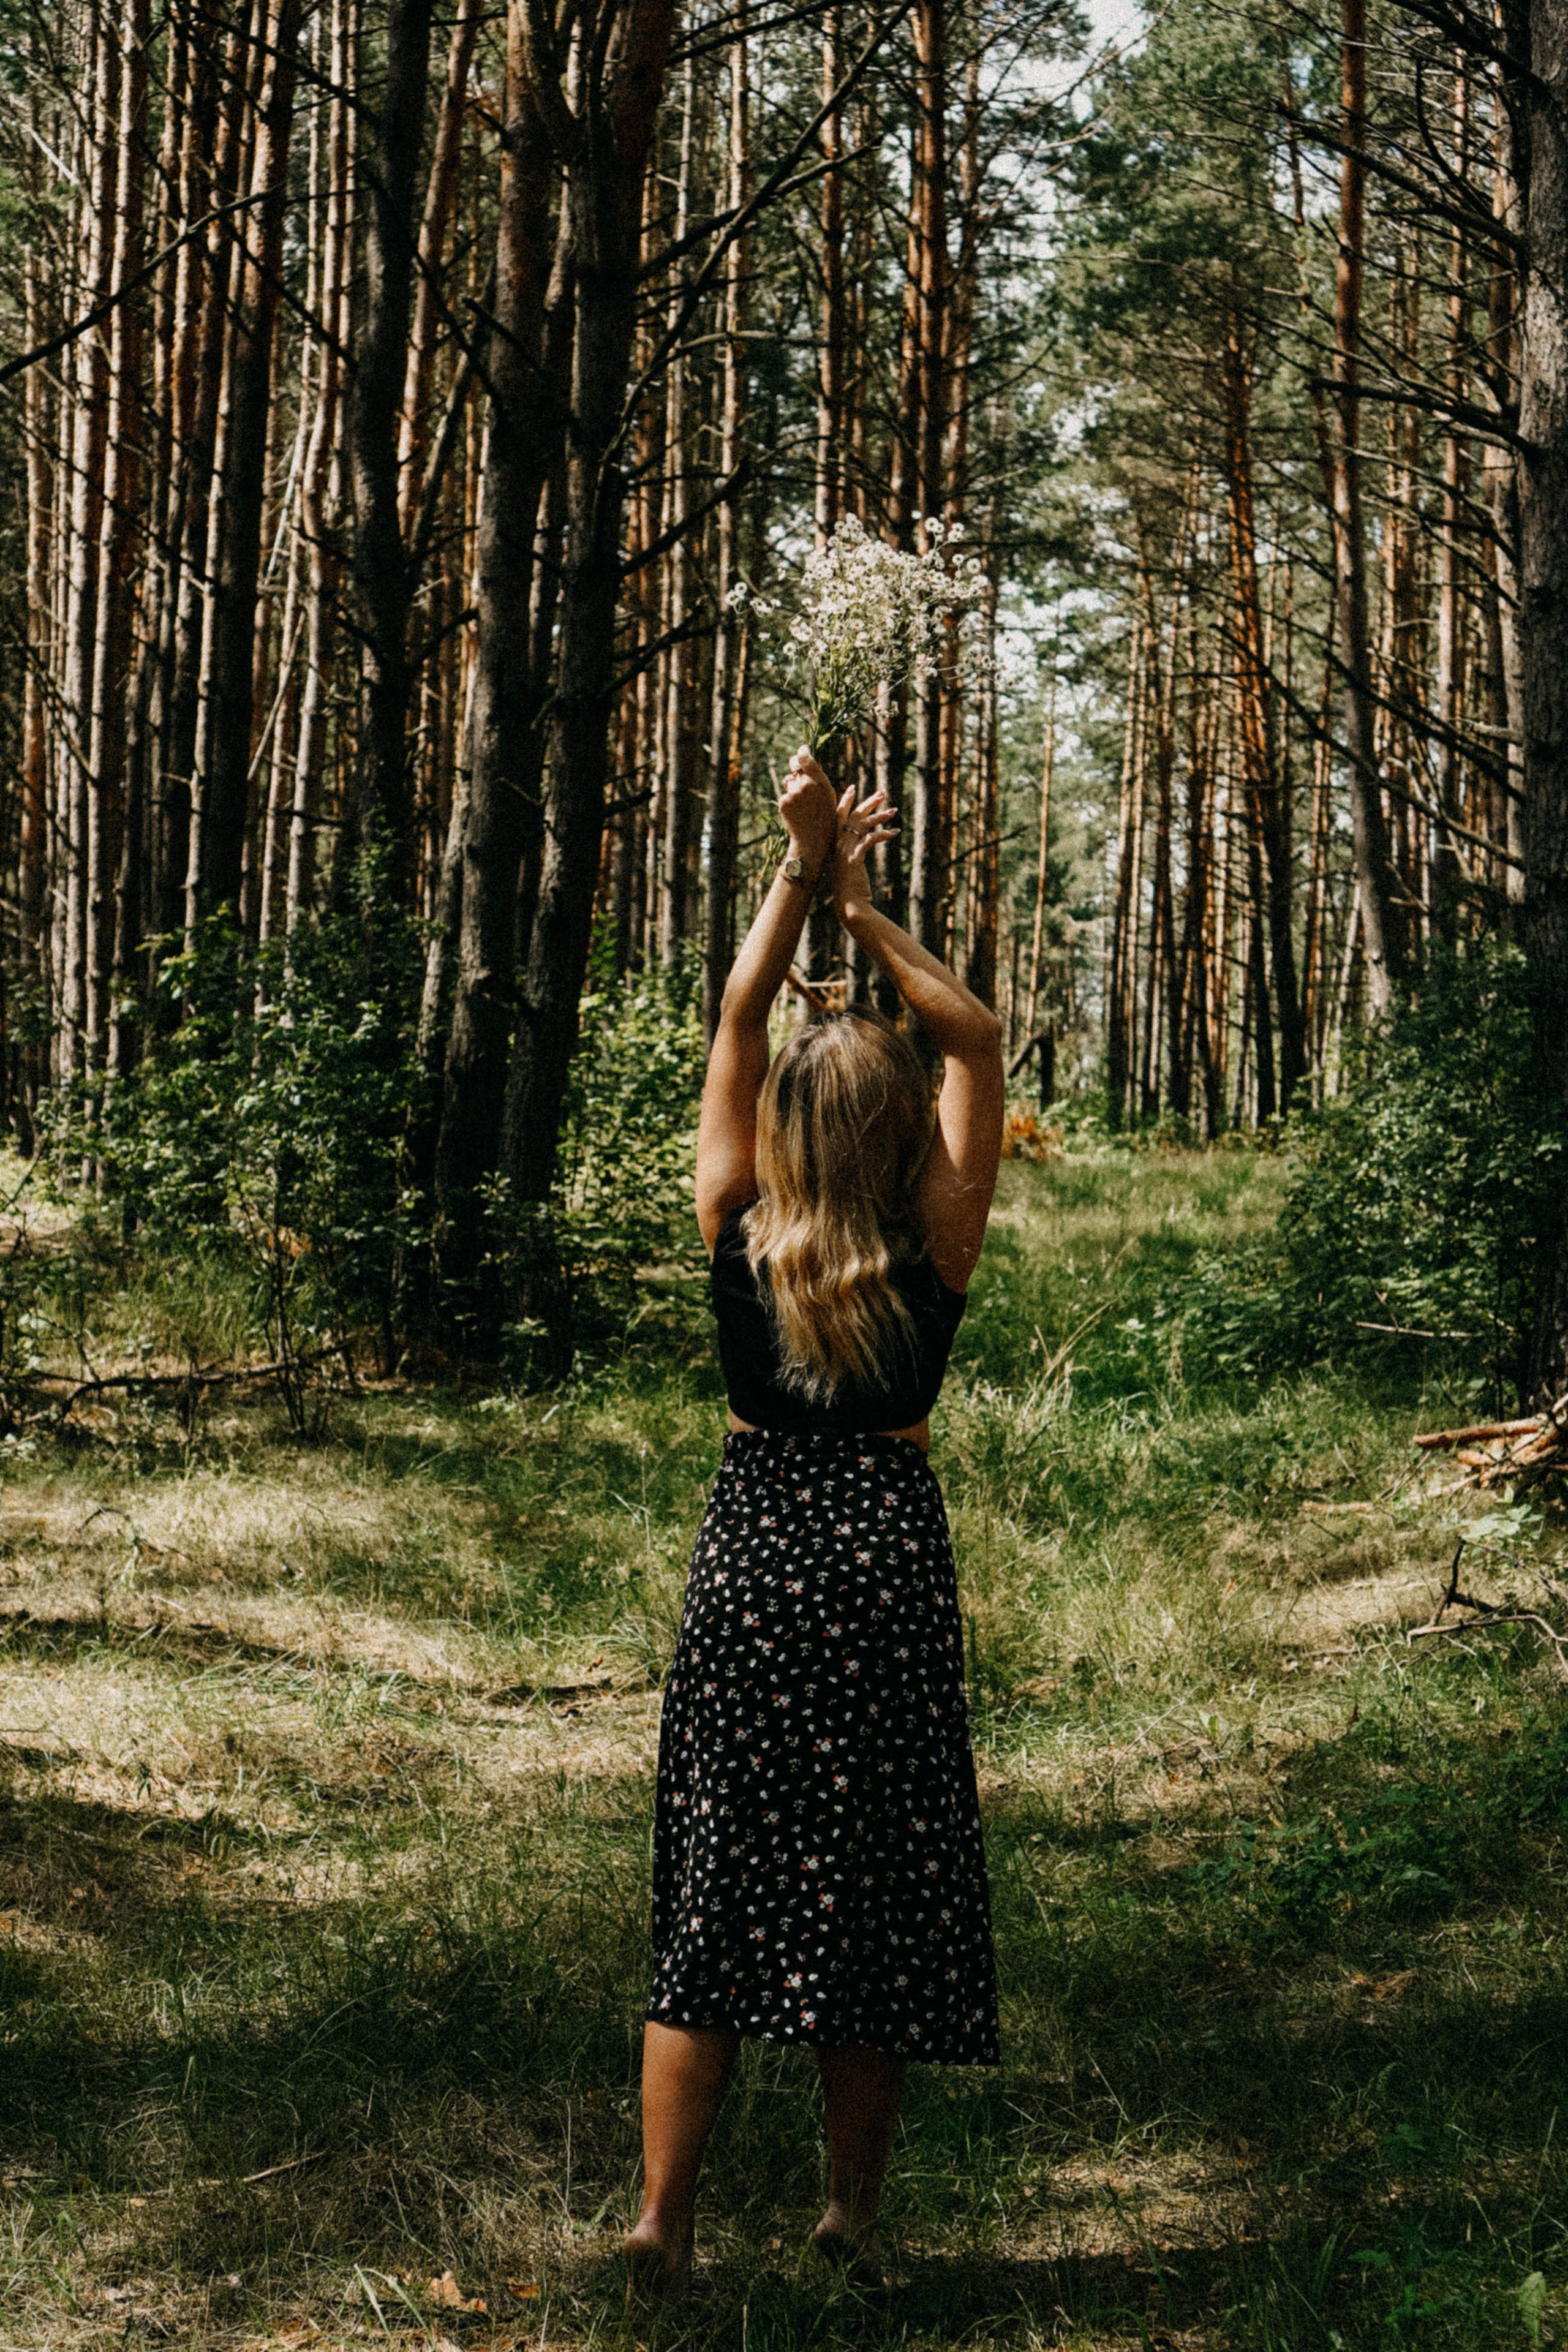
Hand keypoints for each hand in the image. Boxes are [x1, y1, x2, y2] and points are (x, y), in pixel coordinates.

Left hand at [777, 747, 837, 874]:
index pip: (807, 760)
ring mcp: (794, 794)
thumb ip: (819, 778)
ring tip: (801, 803)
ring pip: (788, 781)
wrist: (812, 841)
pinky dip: (788, 800)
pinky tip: (795, 811)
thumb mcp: (829, 796)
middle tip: (798, 774)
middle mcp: (807, 786)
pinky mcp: (784, 802)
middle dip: (795, 769)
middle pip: (795, 768)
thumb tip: (808, 757)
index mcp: (822, 783)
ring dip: (792, 787)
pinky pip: (784, 794)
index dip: (802, 752)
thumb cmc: (824, 817)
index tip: (802, 749)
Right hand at [832, 784, 899, 908]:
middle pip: (853, 816)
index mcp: (833, 843)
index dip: (845, 801)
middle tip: (882, 793)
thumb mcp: (846, 865)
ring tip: (894, 811)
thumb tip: (860, 842)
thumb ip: (850, 851)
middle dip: (868, 803)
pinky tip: (895, 832)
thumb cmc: (849, 887)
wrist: (848, 904)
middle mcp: (837, 844)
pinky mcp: (854, 858)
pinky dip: (884, 834)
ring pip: (864, 825)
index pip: (837, 816)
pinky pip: (871, 840)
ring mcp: (844, 851)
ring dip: (880, 816)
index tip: (852, 787)